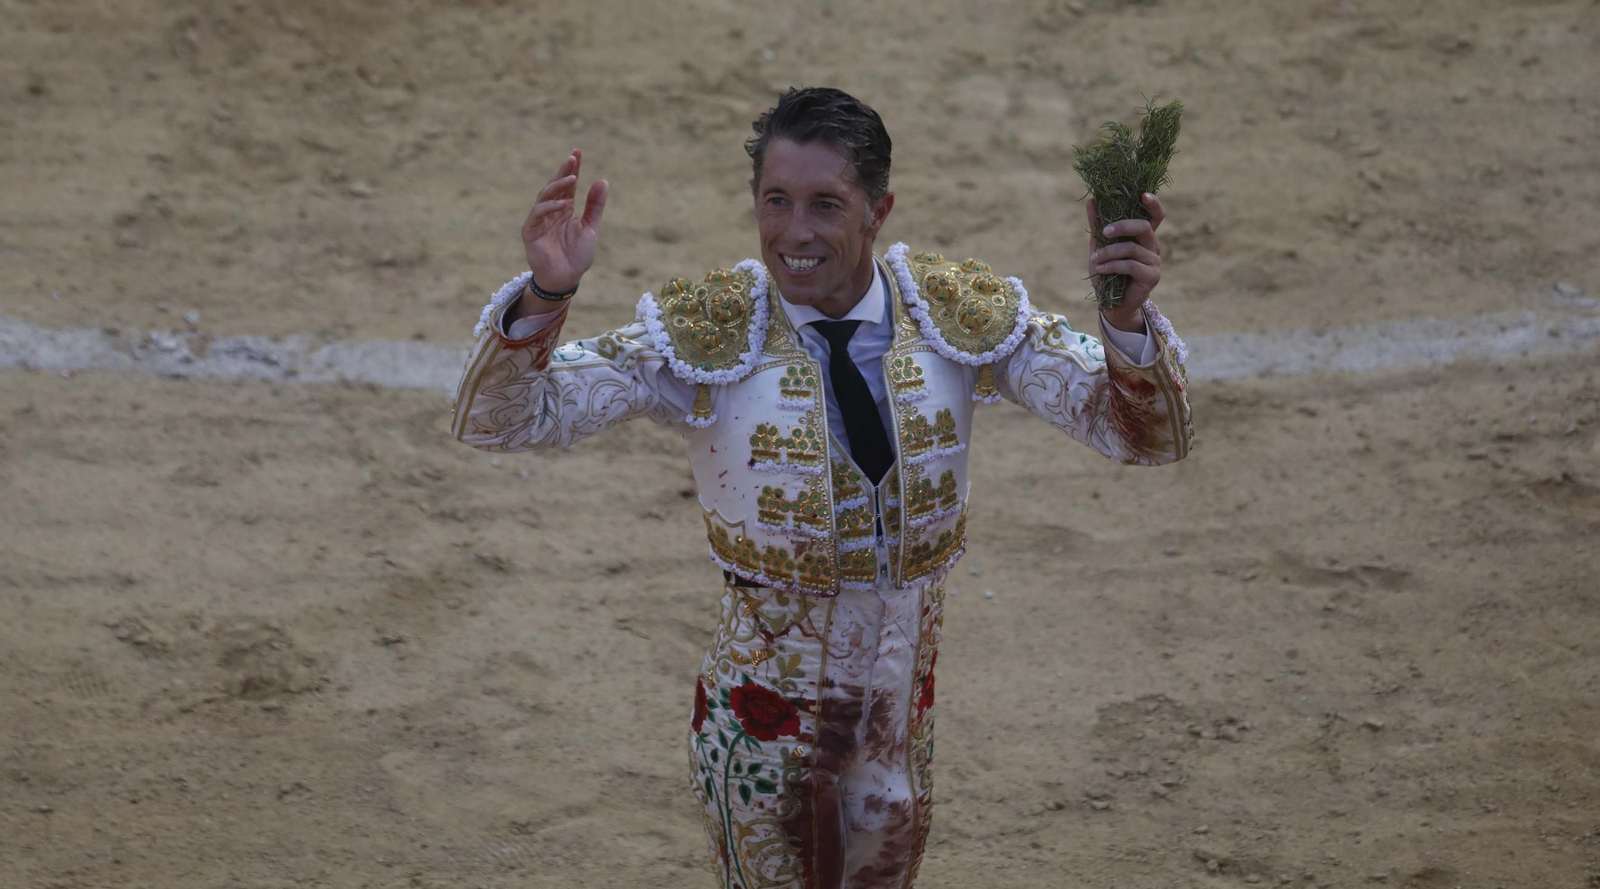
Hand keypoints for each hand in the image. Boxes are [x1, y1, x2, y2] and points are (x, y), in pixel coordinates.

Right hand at [522, 149, 608, 294]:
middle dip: (563, 171)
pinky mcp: (530, 230)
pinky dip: (549, 206)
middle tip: (573, 157)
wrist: (566, 278)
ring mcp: (539, 220)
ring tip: (572, 177)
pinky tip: (563, 204)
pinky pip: (538, 214)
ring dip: (557, 185)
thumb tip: (602, 180)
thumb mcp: (591, 228)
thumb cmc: (577, 255)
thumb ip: (595, 206)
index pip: (568, 185)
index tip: (578, 152)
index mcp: (565, 209)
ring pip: (545, 196)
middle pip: (555, 186)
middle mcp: (551, 211)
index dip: (572, 168)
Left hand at [1088, 193, 1163, 331]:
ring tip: (1094, 260)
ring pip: (1132, 248)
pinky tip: (1100, 269)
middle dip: (1123, 226)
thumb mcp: (1099, 247)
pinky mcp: (1152, 276)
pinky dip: (1111, 265)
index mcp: (1143, 236)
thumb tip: (1091, 200)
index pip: (1156, 215)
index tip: (1143, 194)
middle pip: (1144, 227)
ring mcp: (1154, 261)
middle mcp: (1152, 246)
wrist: (1110, 303)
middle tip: (1104, 232)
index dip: (1154, 204)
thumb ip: (1097, 225)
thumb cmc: (1106, 273)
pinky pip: (1130, 265)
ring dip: (1109, 253)